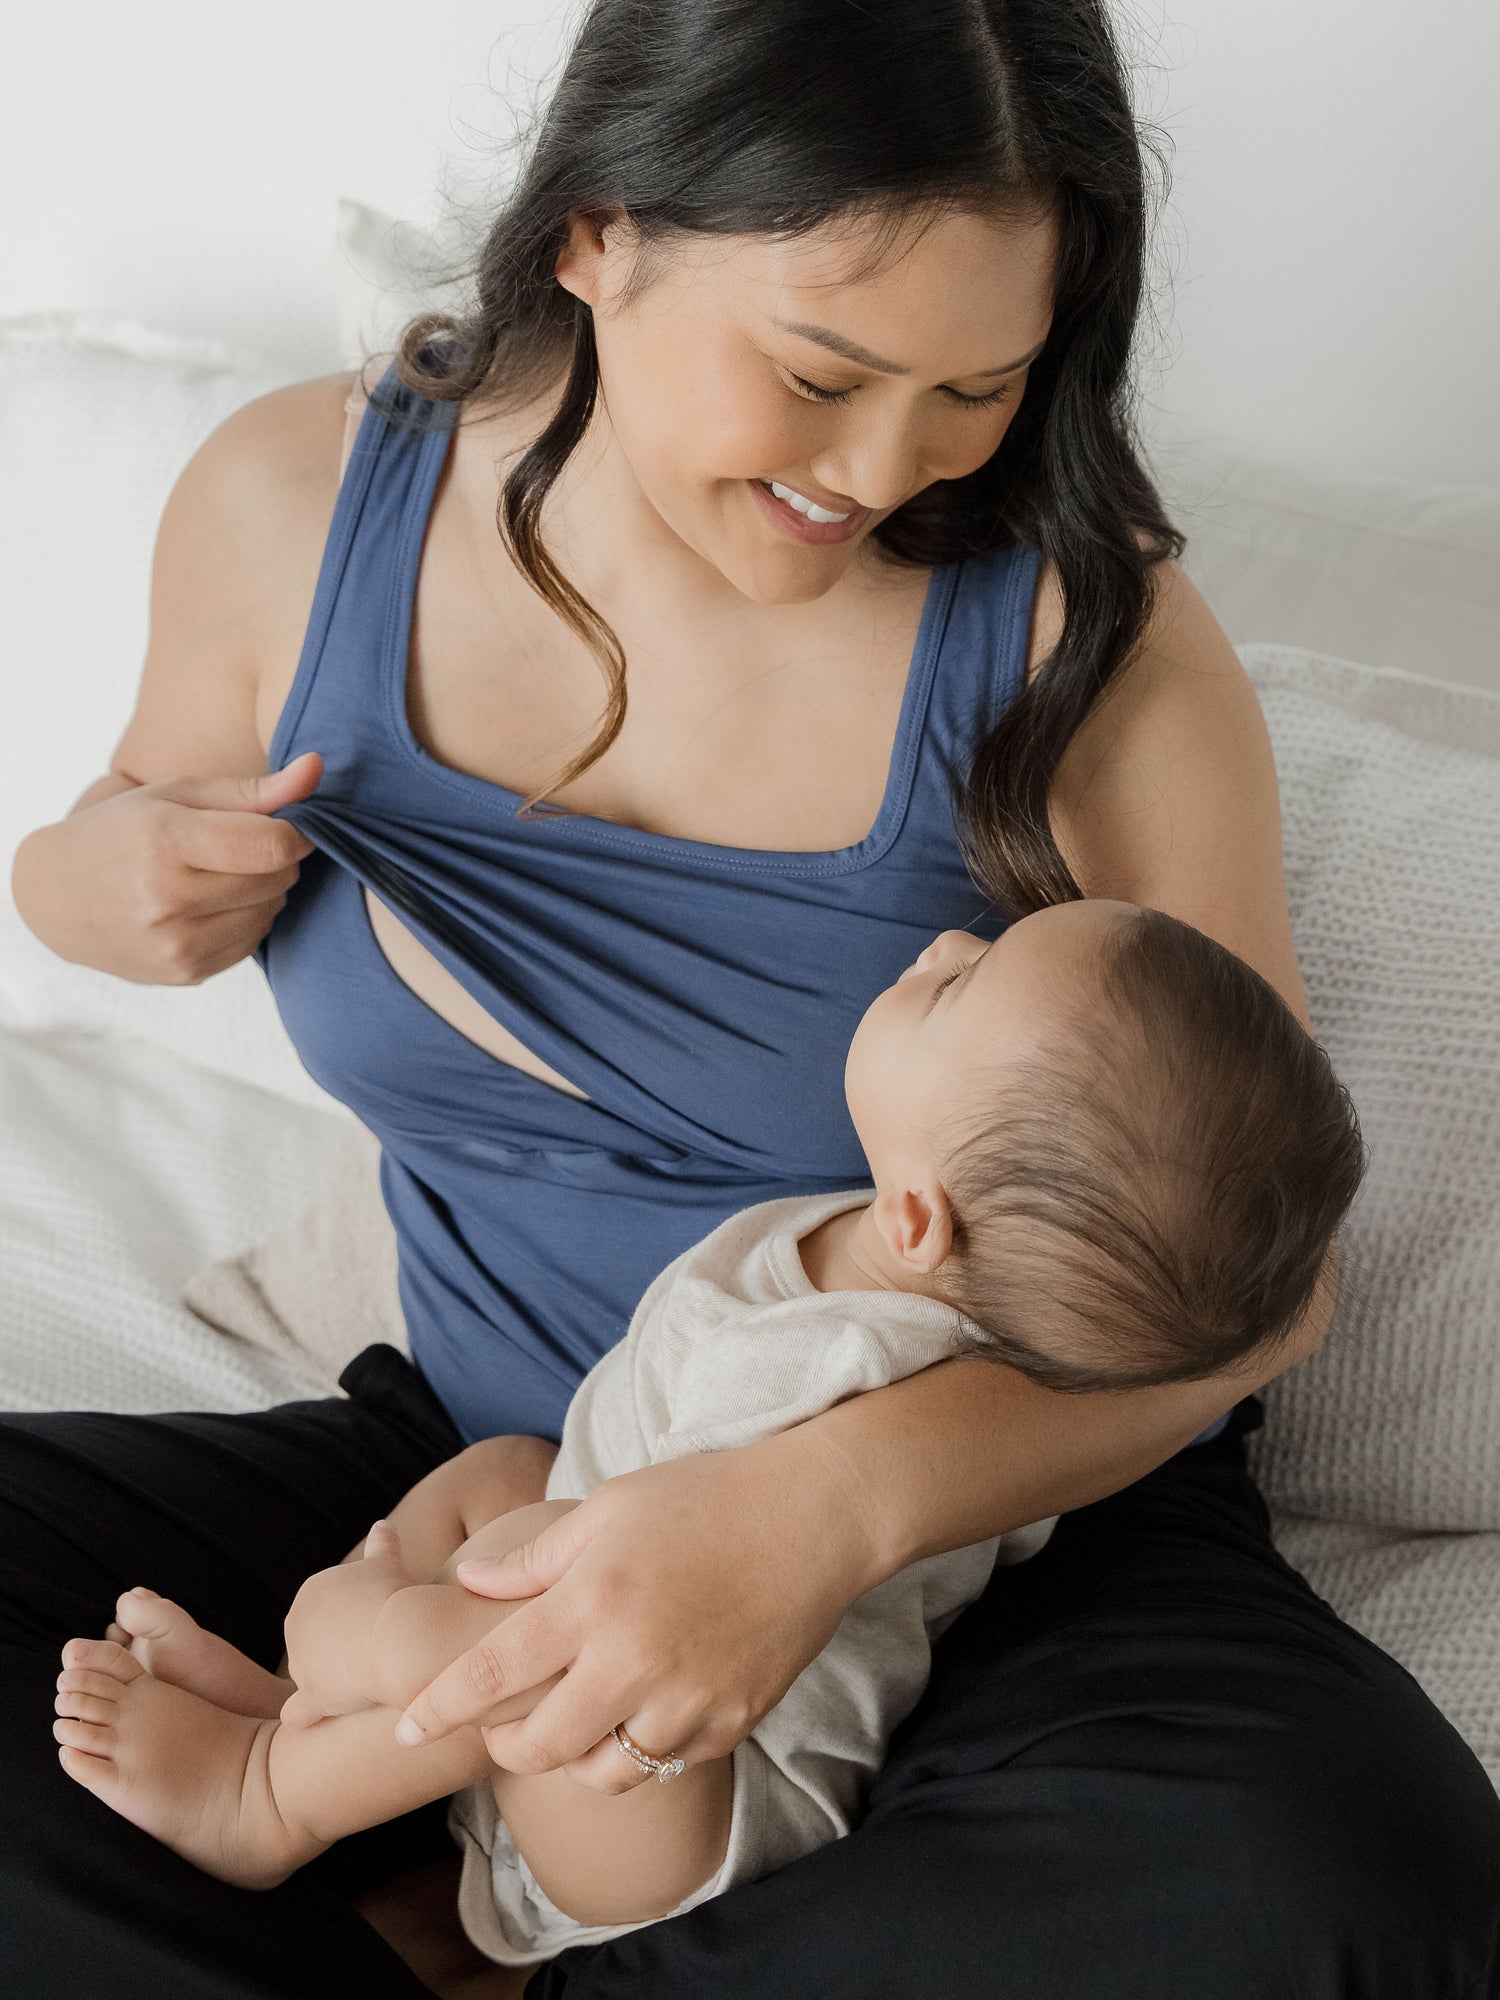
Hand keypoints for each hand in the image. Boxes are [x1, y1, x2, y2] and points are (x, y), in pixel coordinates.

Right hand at [11, 751, 321, 983]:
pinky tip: (211, 904)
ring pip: (269, 913)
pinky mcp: (185, 973)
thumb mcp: (177, 795)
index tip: (288, 826)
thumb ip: (253, 789)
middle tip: (244, 847)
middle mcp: (167, 898)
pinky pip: (250, 943)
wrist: (55, 898)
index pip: (272, 846)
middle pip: (276, 880)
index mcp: (164, 841)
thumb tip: (318, 769)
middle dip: (276, 860)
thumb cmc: (121, 832)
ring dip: (263, 891)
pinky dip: (245, 920)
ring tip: (221, 874)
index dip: (295, 834)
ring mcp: (176, 943)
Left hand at [281, 1520, 413, 1726]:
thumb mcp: (387, 1563)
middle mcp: (295, 1623)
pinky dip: (305, 1715)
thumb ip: (382, 1545)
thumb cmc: (398, 1594)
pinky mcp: (310, 1693)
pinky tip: (319, 1718)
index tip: (377, 1624)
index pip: (328, 1614)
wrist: (403, 1631)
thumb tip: (383, 1525)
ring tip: (371, 1677)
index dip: (353, 1622)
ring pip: (315, 1677)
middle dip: (340, 1652)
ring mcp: (300, 1661)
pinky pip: (298, 1712)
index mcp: (311, 1591)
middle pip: (317, 1646)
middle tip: (377, 1650)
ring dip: (335, 1682)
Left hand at [392, 1429, 883, 1793]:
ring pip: (603, 1773)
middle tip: (499, 1728)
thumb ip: (536, 1557)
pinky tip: (638, 1712)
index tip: (405, 1727)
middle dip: (504, 1746)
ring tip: (568, 1726)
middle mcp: (634, 1661)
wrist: (815, 1516)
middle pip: (540, 1747)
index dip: (440, 1709)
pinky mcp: (732, 1722)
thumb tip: (472, 1584)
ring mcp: (687, 1700)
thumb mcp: (610, 1507)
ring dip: (572, 1759)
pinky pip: (667, 1762)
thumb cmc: (706, 1497)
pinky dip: (640, 1750)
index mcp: (594, 1600)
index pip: (491, 1674)